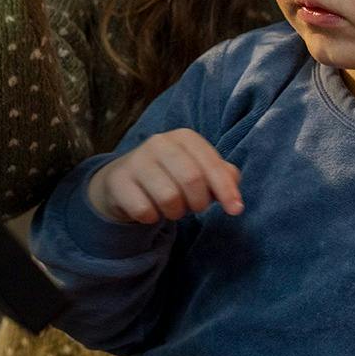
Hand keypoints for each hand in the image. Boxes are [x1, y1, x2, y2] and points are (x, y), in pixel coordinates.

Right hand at [86, 130, 243, 224]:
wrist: (124, 181)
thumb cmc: (171, 176)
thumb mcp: (199, 170)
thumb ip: (222, 177)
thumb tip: (234, 193)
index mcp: (184, 137)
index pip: (212, 165)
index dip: (226, 190)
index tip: (236, 210)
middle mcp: (159, 142)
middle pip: (192, 180)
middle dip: (199, 203)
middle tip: (194, 208)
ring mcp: (136, 160)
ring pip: (168, 197)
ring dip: (175, 212)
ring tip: (171, 208)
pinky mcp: (118, 181)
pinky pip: (144, 210)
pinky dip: (152, 217)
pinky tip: (149, 209)